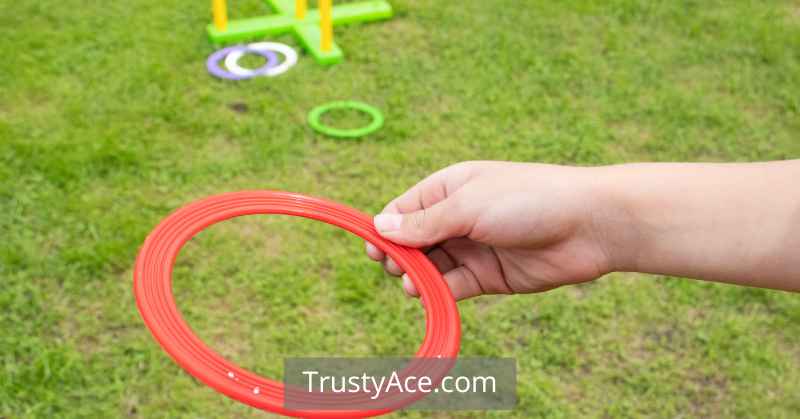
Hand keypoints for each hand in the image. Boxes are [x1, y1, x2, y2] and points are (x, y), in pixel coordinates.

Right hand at [365, 161, 616, 300]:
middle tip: (396, 267)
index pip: (403, 211)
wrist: (588, 225)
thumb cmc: (526, 200)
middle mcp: (457, 218)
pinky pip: (454, 286)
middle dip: (399, 256)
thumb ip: (424, 223)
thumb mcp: (468, 206)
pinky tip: (432, 295)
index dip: (385, 230)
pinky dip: (439, 293)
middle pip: (412, 242)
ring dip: (417, 277)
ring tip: (413, 285)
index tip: (373, 251)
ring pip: (431, 267)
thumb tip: (379, 227)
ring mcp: (473, 248)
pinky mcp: (489, 276)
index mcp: (448, 189)